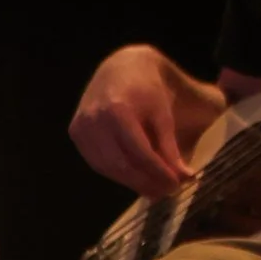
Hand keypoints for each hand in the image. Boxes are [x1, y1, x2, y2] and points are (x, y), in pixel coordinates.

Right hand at [71, 46, 219, 194]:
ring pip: (107, 168)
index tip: (176, 185)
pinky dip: (117, 173)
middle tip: (166, 191)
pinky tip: (135, 177)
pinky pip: (97, 162)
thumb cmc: (148, 90)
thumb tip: (184, 177)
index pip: (139, 153)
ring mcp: (81, 127)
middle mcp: (94, 120)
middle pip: (121, 165)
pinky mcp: (75, 132)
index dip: (158, 173)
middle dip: (145, 182)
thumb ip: (171, 147)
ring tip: (154, 188)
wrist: (121, 68)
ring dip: (131, 182)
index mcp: (118, 111)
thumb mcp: (164, 114)